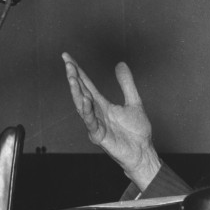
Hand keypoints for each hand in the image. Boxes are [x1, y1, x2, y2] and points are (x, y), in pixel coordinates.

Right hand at [62, 53, 160, 189]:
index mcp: (102, 105)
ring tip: (72, 76)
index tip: (67, 57)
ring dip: (76, 91)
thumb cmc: (137, 132)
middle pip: (81, 93)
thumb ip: (126, 84)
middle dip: (74, 78)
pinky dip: (87, 111)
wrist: (143, 152)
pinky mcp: (99, 136)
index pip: (86, 85)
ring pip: (82, 106)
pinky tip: (85, 99)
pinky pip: (91, 122)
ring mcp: (96, 125)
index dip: (78, 71)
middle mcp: (96, 114)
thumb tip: (120, 64)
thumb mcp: (134, 102)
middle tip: (67, 62)